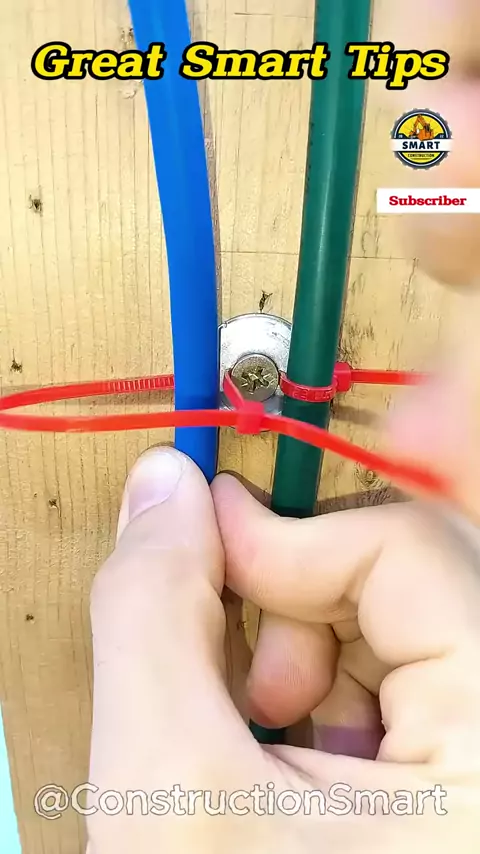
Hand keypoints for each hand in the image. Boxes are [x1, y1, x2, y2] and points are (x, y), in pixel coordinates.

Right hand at [86, 447, 479, 852]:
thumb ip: (157, 616)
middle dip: (303, 606)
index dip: (290, 536)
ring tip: (263, 731)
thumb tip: (166, 485)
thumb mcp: (172, 789)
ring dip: (314, 655)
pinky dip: (335, 692)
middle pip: (415, 582)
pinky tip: (295, 756)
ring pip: (407, 629)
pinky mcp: (461, 777)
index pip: (411, 553)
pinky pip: (409, 680)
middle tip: (245, 680)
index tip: (201, 535)